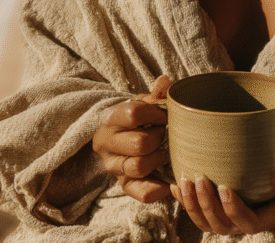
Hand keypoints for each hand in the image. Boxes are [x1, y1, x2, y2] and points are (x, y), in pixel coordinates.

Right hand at [93, 76, 172, 202]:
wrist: (118, 138)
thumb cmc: (135, 120)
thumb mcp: (142, 104)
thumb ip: (155, 94)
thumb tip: (164, 81)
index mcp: (110, 119)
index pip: (133, 113)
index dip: (155, 115)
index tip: (163, 117)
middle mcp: (106, 143)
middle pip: (139, 143)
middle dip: (158, 138)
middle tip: (164, 135)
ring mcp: (112, 166)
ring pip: (139, 166)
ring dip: (158, 159)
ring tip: (164, 152)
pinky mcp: (123, 185)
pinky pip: (142, 192)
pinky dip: (159, 188)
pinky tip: (168, 179)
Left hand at [169, 155, 274, 234]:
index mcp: (267, 218)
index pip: (245, 222)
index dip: (232, 209)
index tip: (225, 187)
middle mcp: (245, 218)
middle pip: (219, 224)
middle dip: (206, 205)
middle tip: (199, 180)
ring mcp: (231, 212)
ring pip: (205, 220)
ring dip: (191, 204)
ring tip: (184, 181)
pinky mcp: (222, 200)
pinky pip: (199, 207)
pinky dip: (184, 198)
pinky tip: (174, 183)